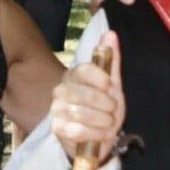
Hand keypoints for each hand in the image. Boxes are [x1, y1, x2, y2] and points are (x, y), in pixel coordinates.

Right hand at [50, 31, 124, 160]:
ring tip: (108, 123)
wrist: (99, 136)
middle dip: (108, 106)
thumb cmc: (104, 108)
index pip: (85, 70)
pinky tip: (101, 134)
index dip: (103, 80)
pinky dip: (96, 134)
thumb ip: (111, 59)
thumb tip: (110, 33)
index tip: (111, 87)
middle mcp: (61, 90)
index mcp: (73, 75)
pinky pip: (79, 130)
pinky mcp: (58, 129)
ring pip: (84, 114)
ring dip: (104, 121)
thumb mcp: (112, 84)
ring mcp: (57, 110)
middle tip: (112, 110)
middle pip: (87, 95)